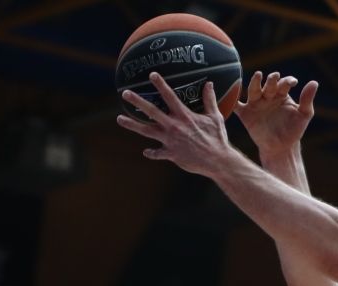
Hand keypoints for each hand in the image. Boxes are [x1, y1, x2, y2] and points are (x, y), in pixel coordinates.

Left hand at [116, 73, 239, 176]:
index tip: (151, 74)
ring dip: (132, 125)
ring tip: (119, 119)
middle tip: (125, 93)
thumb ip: (209, 100)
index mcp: (184, 116)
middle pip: (151, 111)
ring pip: (147, 131)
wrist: (217, 160)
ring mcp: (170, 141)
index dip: (160, 84)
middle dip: (137, 101)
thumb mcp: (215, 117)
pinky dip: (151, 153)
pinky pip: (157, 153)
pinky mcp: (171, 154)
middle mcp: (174, 127)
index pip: (169, 96)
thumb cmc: (218, 138)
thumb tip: (209, 83)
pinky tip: (146, 151)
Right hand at [234, 71, 318, 157]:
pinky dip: (232, 100)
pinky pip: (237, 105)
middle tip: (274, 77)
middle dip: (271, 80)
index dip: (287, 81)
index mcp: (281, 94)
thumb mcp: (304, 115)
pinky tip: (231, 94)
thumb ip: (307, 100)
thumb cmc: (294, 131)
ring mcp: (256, 104)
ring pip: (253, 89)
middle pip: (268, 84)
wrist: (281, 148)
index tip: (292, 83)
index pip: (283, 83)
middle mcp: (268, 96)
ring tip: (258, 75)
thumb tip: (314, 82)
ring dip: (255, 82)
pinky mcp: (246, 114)